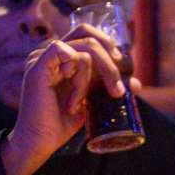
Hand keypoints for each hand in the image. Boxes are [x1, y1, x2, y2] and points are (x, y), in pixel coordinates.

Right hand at [1, 26, 139, 174]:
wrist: (40, 141)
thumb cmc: (61, 122)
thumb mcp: (92, 100)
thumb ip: (108, 87)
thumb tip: (137, 83)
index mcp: (61, 55)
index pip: (87, 32)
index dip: (107, 44)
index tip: (120, 66)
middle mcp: (51, 53)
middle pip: (88, 36)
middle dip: (110, 63)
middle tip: (116, 88)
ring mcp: (42, 57)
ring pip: (84, 50)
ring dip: (91, 79)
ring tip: (81, 103)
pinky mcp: (37, 66)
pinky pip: (68, 55)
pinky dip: (78, 78)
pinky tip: (72, 99)